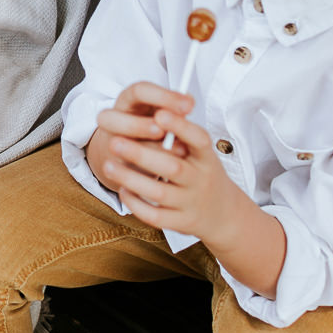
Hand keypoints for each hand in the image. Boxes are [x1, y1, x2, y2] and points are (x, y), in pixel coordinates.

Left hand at [89, 81, 231, 238]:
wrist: (223, 213)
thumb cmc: (202, 172)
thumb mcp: (200, 152)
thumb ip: (181, 133)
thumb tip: (160, 108)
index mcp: (207, 157)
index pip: (199, 139)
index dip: (181, 127)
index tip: (159, 114)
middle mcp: (201, 179)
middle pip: (173, 167)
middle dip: (141, 154)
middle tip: (114, 143)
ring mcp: (192, 203)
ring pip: (159, 193)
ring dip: (131, 179)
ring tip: (109, 166)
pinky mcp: (181, 223)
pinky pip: (155, 217)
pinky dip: (136, 204)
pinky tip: (122, 190)